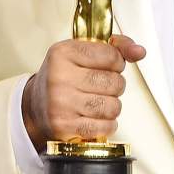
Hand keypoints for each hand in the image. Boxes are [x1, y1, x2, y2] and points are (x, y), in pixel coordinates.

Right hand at [22, 35, 144, 149]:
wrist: (34, 105)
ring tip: (98, 102)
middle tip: (102, 86)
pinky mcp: (64, 127)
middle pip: (114, 82)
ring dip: (112, 106)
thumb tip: (139, 52)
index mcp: (63, 52)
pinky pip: (104, 127)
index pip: (111, 56)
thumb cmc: (63, 76)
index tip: (108, 65)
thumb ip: (115, 47)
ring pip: (112, 106)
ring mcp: (60, 103)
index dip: (117, 62)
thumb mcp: (82, 52)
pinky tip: (95, 117)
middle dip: (116, 86)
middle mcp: (59, 77)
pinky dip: (106, 124)